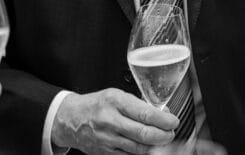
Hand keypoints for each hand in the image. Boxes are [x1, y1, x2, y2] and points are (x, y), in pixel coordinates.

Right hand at [52, 88, 177, 153]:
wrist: (71, 119)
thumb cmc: (97, 105)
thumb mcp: (116, 95)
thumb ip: (137, 105)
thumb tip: (161, 114)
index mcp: (115, 101)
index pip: (145, 113)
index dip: (164, 120)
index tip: (174, 121)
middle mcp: (110, 121)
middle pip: (144, 134)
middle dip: (164, 136)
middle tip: (171, 133)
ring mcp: (107, 140)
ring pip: (139, 149)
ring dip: (156, 147)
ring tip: (162, 141)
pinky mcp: (105, 153)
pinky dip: (142, 153)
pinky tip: (148, 148)